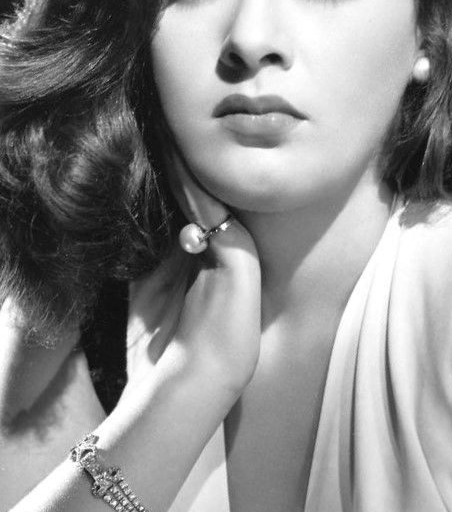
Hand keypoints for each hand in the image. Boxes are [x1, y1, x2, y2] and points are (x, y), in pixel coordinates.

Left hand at [125, 142, 260, 399]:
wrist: (190, 384)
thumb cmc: (168, 342)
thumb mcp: (156, 289)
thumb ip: (156, 257)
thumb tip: (150, 224)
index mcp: (210, 258)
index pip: (194, 207)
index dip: (178, 178)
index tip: (162, 146)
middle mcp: (227, 251)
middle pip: (207, 197)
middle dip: (188, 166)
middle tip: (171, 127)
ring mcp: (237, 255)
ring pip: (215, 201)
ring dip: (192, 171)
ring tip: (177, 137)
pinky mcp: (241, 262)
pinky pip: (218, 217)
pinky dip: (199, 193)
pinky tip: (183, 169)